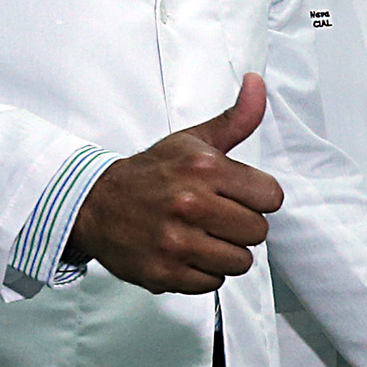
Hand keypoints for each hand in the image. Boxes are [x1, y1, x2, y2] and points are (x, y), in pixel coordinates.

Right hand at [70, 73, 284, 293]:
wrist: (96, 204)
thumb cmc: (150, 173)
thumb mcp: (192, 141)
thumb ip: (235, 119)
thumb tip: (257, 84)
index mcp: (204, 169)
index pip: (270, 197)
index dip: (257, 198)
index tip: (237, 196)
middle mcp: (191, 205)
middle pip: (257, 231)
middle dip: (241, 225)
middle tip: (216, 217)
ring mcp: (177, 242)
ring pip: (240, 262)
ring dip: (225, 251)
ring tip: (202, 236)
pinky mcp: (165, 272)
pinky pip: (212, 283)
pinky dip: (203, 272)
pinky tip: (186, 253)